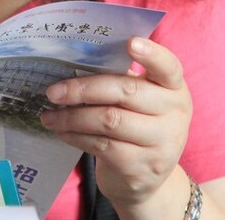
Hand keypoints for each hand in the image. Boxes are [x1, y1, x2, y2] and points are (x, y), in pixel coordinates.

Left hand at [40, 37, 190, 211]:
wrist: (147, 180)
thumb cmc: (135, 125)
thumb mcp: (139, 102)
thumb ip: (119, 79)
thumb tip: (73, 58)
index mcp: (174, 89)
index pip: (169, 67)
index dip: (152, 54)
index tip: (130, 42)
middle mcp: (175, 114)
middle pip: (126, 92)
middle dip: (83, 89)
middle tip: (52, 92)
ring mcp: (162, 143)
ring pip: (109, 120)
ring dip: (71, 117)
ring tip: (49, 115)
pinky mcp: (142, 167)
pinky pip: (102, 145)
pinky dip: (75, 136)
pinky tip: (61, 131)